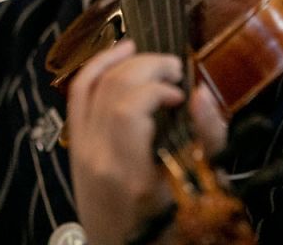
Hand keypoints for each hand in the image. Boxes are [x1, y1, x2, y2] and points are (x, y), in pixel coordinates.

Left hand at [66, 40, 227, 244]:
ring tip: (152, 57)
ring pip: (89, 85)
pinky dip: (95, 68)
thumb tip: (202, 93)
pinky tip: (119, 54)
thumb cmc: (169, 228)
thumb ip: (208, 141)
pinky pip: (77, 96)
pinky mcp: (74, 146)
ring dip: (121, 61)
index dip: (155, 87)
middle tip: (174, 69)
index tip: (181, 93)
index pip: (128, 108)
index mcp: (129, 173)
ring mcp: (80, 150)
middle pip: (110, 89)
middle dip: (145, 66)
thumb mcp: (200, 190)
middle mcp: (97, 157)